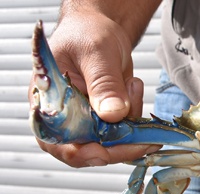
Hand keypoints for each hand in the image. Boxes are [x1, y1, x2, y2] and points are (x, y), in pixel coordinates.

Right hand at [29, 14, 158, 167]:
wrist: (102, 29)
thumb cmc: (88, 34)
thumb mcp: (96, 54)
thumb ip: (104, 84)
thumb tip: (112, 114)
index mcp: (49, 102)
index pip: (57, 142)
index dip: (81, 153)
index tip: (106, 152)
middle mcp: (66, 117)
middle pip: (89, 150)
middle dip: (120, 143)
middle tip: (146, 134)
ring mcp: (88, 121)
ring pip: (113, 144)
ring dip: (131, 124)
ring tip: (131, 84)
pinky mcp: (107, 121)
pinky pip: (126, 133)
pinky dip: (136, 117)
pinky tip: (133, 86)